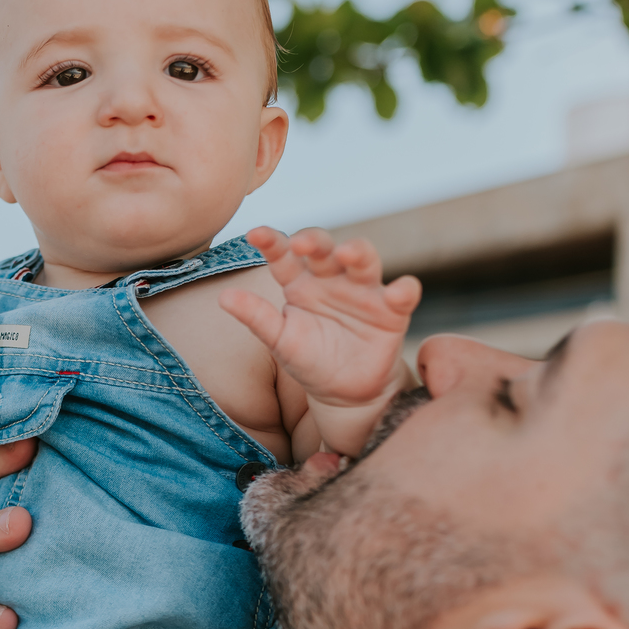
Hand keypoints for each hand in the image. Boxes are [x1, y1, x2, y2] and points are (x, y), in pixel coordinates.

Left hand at [221, 226, 420, 410]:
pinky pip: (404, 293)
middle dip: (316, 241)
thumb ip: (256, 318)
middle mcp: (332, 279)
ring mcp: (363, 291)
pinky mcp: (392, 310)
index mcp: (300, 283)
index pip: (284, 256)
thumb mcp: (280, 341)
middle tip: (304, 243)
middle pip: (325, 249)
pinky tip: (398, 292)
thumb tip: (223, 297)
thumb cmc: (309, 361)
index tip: (256, 234)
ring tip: (348, 254)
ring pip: (365, 260)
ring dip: (358, 252)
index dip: (272, 242)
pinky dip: (404, 289)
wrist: (344, 394)